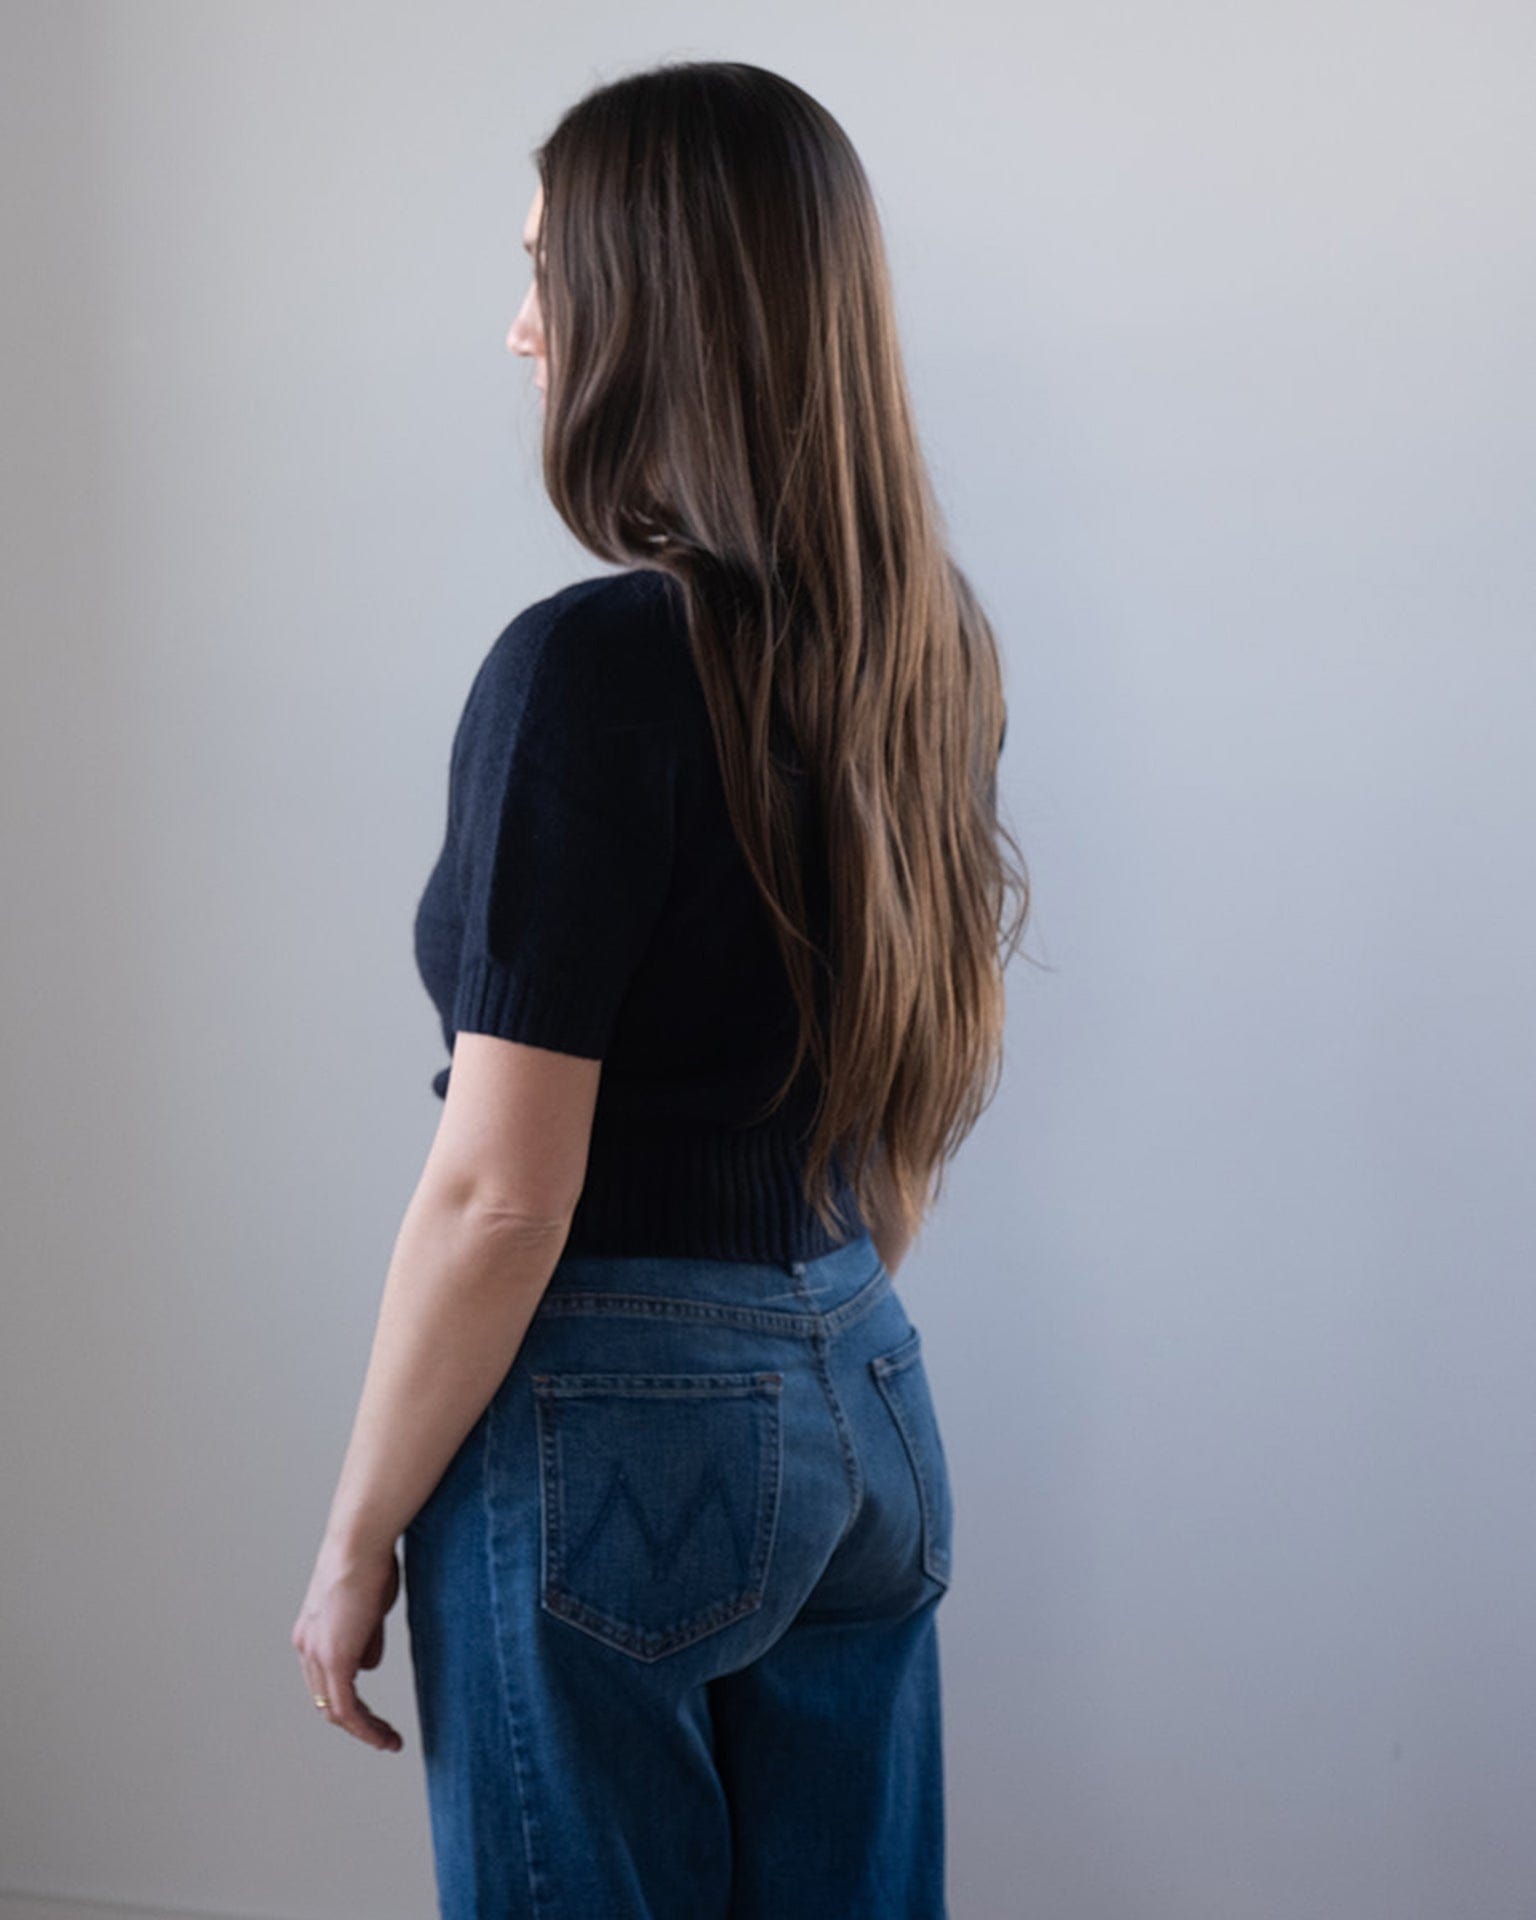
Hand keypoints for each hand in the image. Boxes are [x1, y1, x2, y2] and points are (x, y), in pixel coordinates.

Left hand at [290, 1535, 404, 1751]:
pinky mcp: (334, 1660)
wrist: (361, 1544)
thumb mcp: (369, 1608)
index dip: (349, 1698)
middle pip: (327, 1699)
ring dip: (363, 1730)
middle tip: (382, 1734)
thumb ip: (366, 1638)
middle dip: (356, 1721)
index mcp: (312, 1633)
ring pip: (335, 1710)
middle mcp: (307, 1647)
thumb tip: (367, 1667)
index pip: (326, 1678)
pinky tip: (384, 1737)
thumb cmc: (370, 1562)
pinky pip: (347, 1709)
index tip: (372, 1711)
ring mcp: (317, 1655)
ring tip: (388, 1741)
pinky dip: (365, 1728)